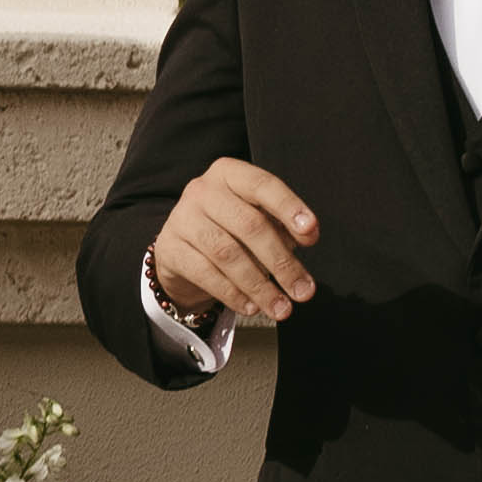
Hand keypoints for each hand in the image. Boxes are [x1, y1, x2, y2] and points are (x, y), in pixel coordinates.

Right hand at [147, 161, 320, 334]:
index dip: (289, 208)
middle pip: (249, 225)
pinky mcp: (170, 248)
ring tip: (280, 307)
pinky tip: (250, 306)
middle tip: (302, 290)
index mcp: (229, 174)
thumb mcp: (256, 218)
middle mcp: (203, 190)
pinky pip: (206, 274)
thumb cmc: (229, 229)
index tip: (311, 232)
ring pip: (228, 254)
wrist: (182, 248)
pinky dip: (232, 294)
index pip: (263, 185)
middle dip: (281, 262)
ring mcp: (182, 218)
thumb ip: (282, 225)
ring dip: (259, 286)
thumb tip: (306, 237)